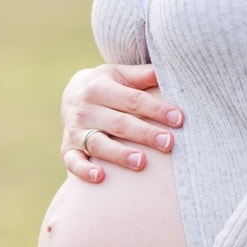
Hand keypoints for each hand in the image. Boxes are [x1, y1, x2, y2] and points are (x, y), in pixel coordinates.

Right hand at [61, 64, 184, 182]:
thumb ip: (143, 75)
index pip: (132, 100)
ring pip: (98, 144)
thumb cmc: (107, 86)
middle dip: (144, 133)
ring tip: (141, 162)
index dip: (156, 109)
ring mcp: (74, 131)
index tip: (179, 118)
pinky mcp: (67, 149)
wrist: (71, 95)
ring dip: (119, 154)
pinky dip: (83, 170)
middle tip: (168, 143)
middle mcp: (84, 109)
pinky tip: (100, 177)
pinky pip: (73, 162)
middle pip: (118, 123)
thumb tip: (171, 69)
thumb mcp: (120, 74)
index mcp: (99, 88)